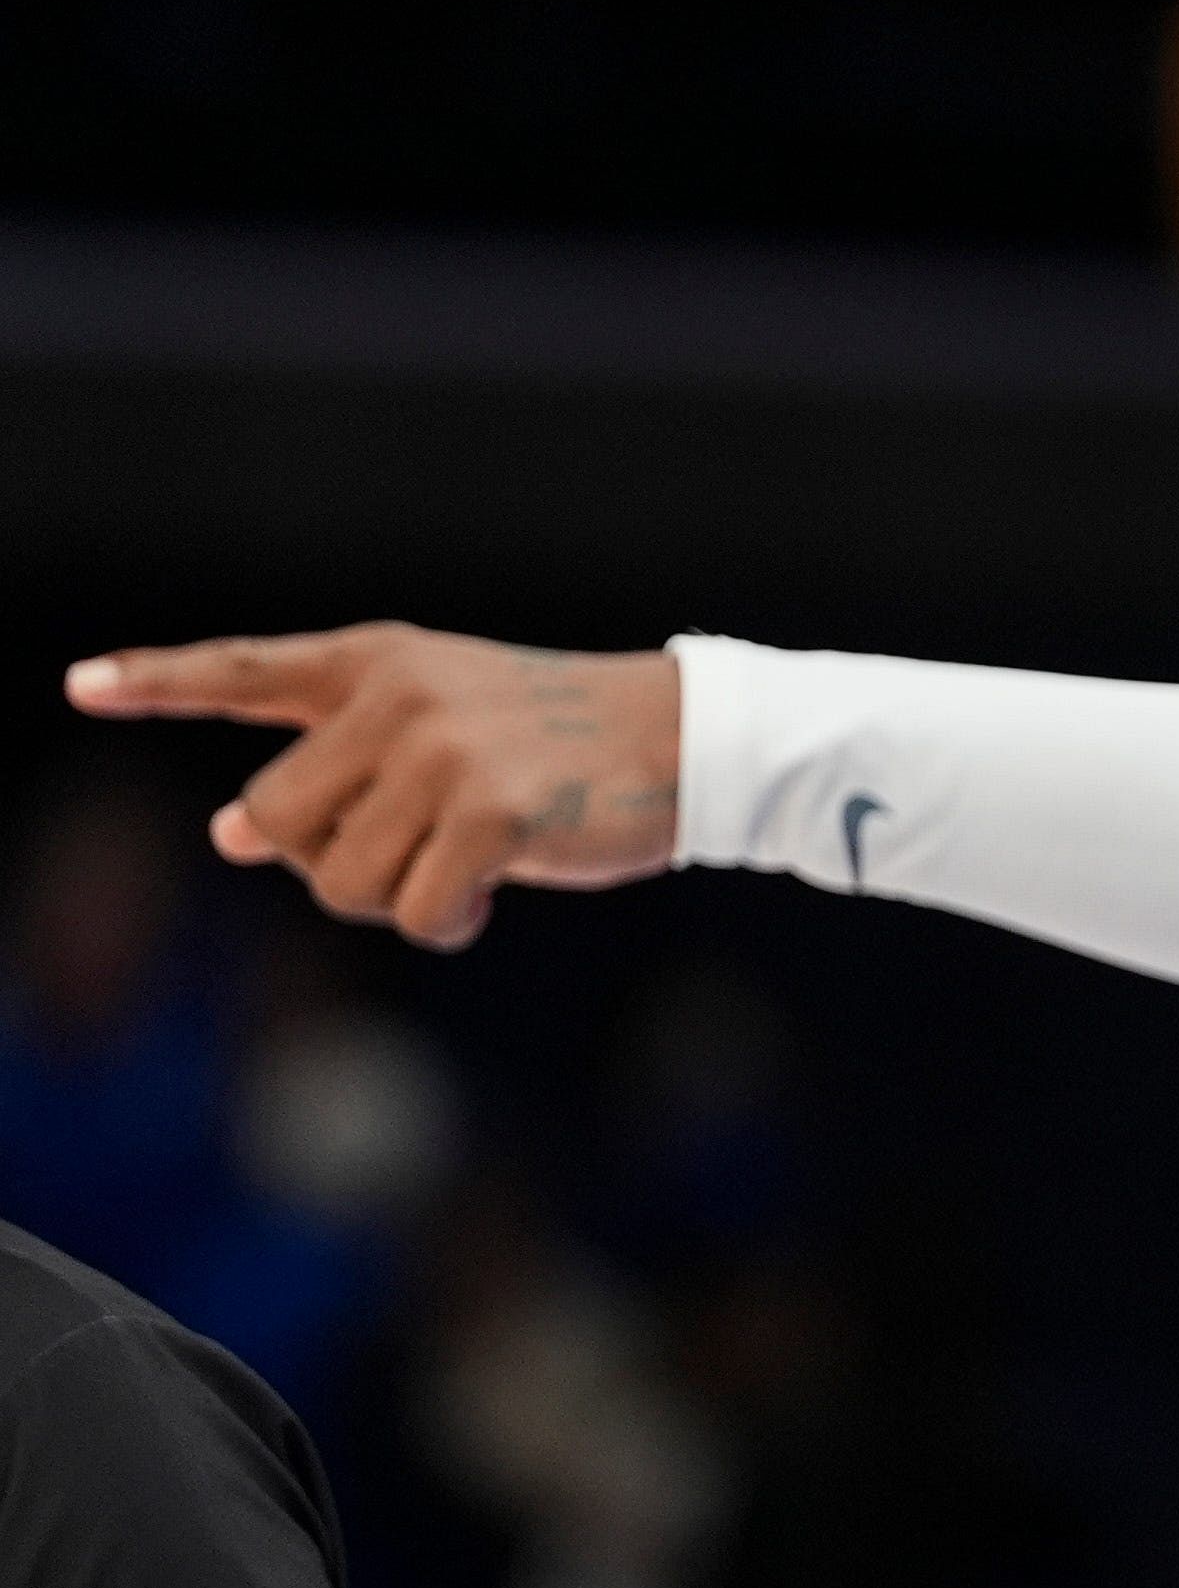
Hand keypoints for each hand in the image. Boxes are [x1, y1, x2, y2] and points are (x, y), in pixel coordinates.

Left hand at [66, 623, 682, 949]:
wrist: (689, 740)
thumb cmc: (565, 747)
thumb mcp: (442, 739)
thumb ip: (340, 771)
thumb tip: (234, 836)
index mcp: (380, 662)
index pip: (250, 669)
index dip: (158, 681)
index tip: (80, 687)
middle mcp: (397, 696)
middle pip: (284, 819)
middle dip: (336, 863)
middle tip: (412, 856)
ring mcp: (441, 751)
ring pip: (342, 879)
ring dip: (394, 901)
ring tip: (461, 874)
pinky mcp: (489, 812)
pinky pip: (416, 910)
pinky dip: (444, 924)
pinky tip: (486, 902)